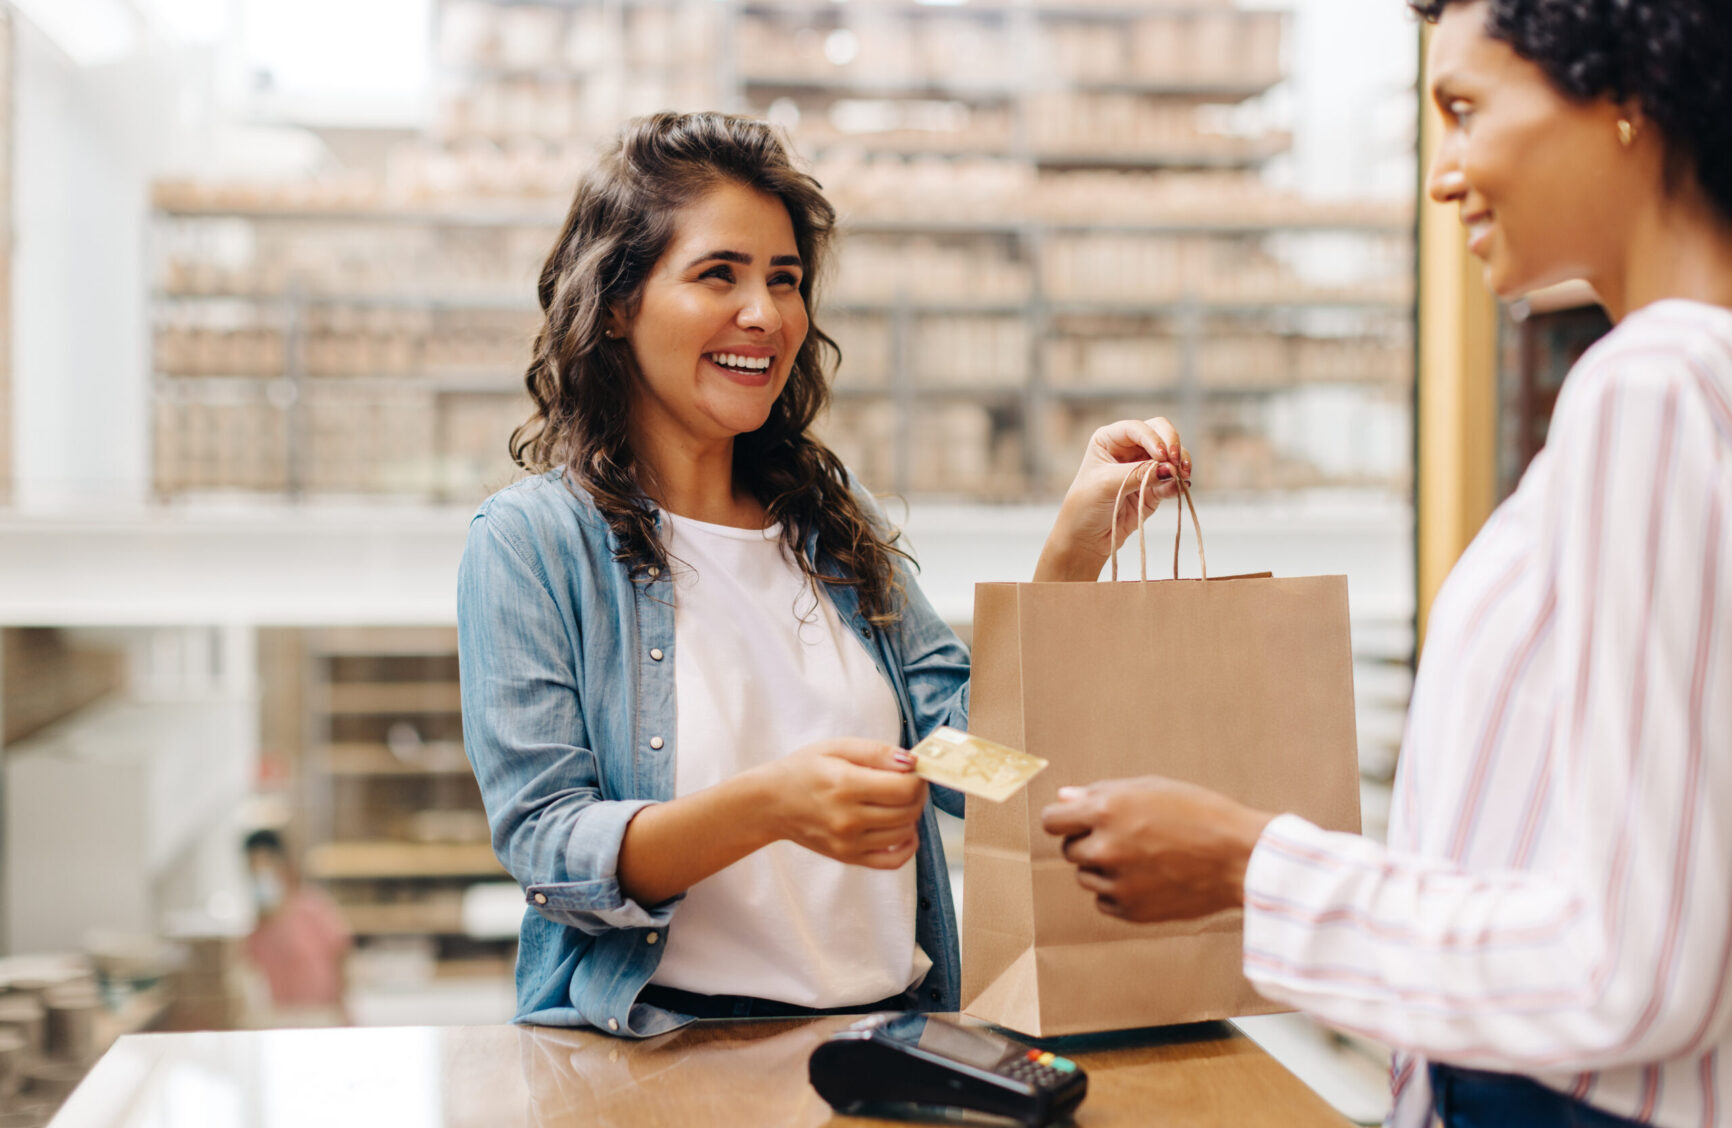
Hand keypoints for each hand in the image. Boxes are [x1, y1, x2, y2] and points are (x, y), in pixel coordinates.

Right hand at [761, 739, 927, 868]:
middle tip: (909, 781)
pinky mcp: (848, 857)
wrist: (770, 804)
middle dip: (918, 793)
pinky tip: (903, 830)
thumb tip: (912, 761)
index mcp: (846, 785)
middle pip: (908, 811)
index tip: (913, 769)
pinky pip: (893, 861)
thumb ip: (876, 752)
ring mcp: (849, 843)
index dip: (918, 777)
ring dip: (911, 815)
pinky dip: (907, 846)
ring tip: (898, 800)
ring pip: (905, 833)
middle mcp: (849, 819)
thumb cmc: (803, 770)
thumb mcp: (836, 748)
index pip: (905, 788)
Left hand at [1035, 418, 1191, 581]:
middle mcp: (1129, 448)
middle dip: (1172, 444)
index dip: (1153, 438)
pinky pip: (1173, 480)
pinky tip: (1181, 488)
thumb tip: (1170, 469)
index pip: (1137, 428)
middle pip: (1161, 432)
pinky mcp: (1155, 488)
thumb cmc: (1085, 506)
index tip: (1162, 455)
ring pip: (1172, 455)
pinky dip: (1179, 482)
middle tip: (1177, 463)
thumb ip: (1138, 474)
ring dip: (1180, 463)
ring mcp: (1144, 467)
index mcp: (1110, 439)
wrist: (1086, 538)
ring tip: (1183, 477)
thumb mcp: (1106, 485)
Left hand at [1039, 776, 1272, 922]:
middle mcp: (1106, 848)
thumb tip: (1064, 797)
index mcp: (1107, 810)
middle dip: (1089, 842)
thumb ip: (1101, 793)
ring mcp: (1118, 883)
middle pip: (1070, 850)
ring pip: (1086, 878)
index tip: (1076, 821)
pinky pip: (1104, 901)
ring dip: (1103, 868)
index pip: (1052, 820)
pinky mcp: (1132, 911)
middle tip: (1127, 837)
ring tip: (1143, 858)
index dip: (1064, 818)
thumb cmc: (1200, 813)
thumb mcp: (1150, 788)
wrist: (1241, 858)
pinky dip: (1118, 892)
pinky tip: (1149, 879)